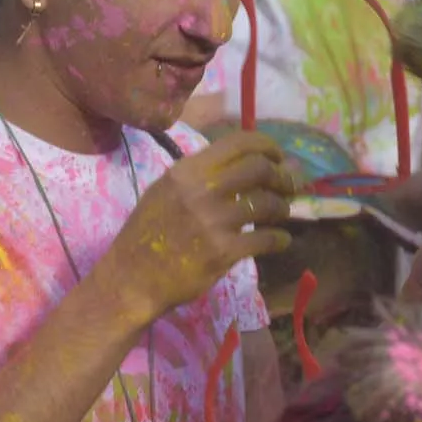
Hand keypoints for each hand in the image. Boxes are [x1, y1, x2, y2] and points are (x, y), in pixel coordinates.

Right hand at [100, 132, 294, 318]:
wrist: (132, 279)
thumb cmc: (147, 233)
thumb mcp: (165, 190)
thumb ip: (200, 175)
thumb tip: (241, 164)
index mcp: (187, 171)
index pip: (238, 143)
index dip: (266, 146)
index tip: (277, 157)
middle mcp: (202, 190)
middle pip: (259, 169)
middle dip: (282, 176)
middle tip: (289, 186)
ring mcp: (213, 222)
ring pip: (266, 203)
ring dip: (282, 207)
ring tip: (282, 212)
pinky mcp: (223, 251)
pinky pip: (265, 239)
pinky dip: (279, 238)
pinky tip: (280, 239)